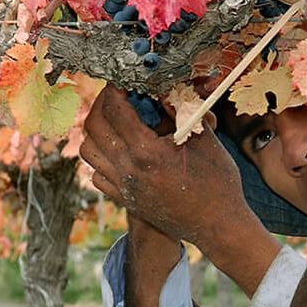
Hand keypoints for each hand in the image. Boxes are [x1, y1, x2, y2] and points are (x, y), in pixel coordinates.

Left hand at [80, 85, 280, 295]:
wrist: (218, 225)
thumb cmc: (217, 181)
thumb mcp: (203, 138)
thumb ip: (182, 110)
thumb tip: (164, 89)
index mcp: (148, 152)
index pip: (115, 111)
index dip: (114, 90)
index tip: (120, 81)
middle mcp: (129, 171)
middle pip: (94, 128)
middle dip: (101, 105)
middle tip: (115, 95)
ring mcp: (124, 188)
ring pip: (89, 151)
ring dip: (97, 130)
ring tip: (114, 120)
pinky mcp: (126, 200)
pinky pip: (97, 174)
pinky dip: (101, 156)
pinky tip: (120, 149)